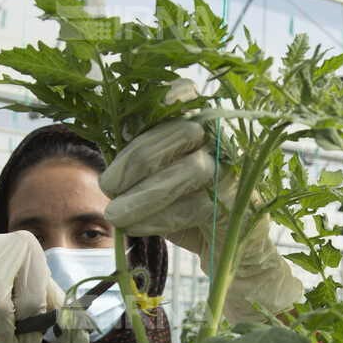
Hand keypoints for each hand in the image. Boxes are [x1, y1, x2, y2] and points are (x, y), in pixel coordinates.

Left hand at [100, 81, 301, 323]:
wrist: (228, 247)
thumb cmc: (187, 207)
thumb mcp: (160, 180)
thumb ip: (139, 163)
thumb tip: (105, 160)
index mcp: (199, 122)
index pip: (185, 95)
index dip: (167, 94)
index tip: (136, 113)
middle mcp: (220, 138)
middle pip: (177, 134)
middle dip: (135, 162)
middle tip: (107, 188)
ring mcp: (232, 167)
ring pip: (187, 172)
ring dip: (142, 196)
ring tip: (114, 215)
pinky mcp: (237, 200)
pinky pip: (195, 206)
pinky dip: (159, 219)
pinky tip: (136, 227)